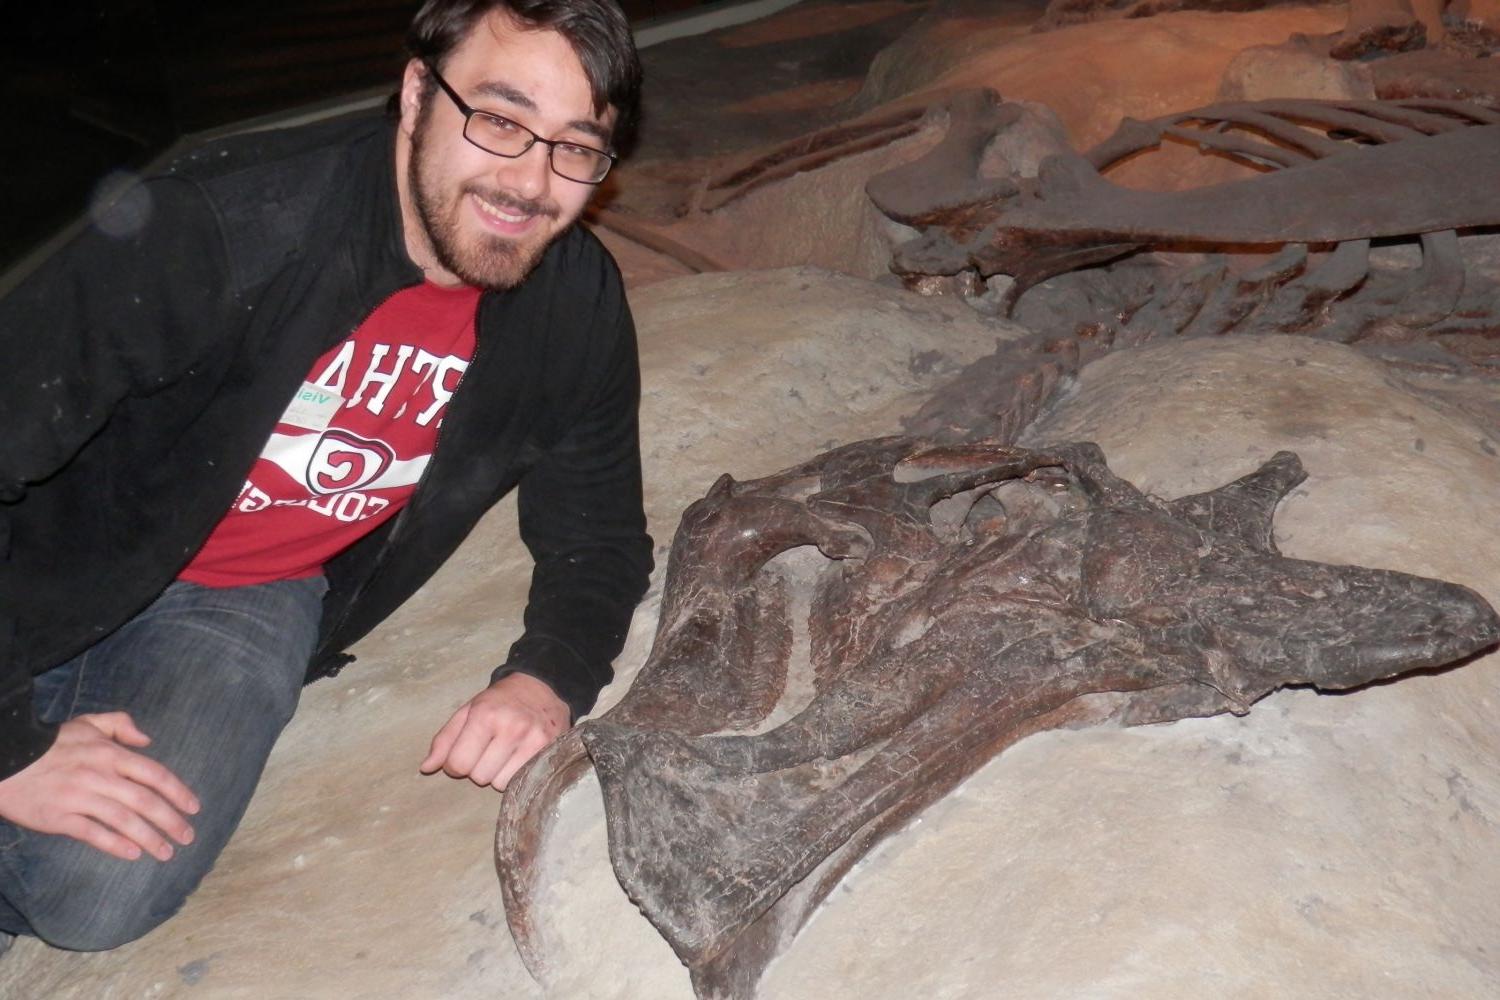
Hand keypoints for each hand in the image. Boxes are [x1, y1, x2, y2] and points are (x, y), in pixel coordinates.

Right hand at [0, 712, 198, 861]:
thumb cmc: (51, 743)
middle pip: (145, 801)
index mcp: (110, 754)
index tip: (194, 808)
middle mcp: (100, 776)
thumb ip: (120, 725)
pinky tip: (133, 853)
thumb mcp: (87, 723)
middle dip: (171, 821)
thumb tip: (147, 740)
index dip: (178, 792)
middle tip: (188, 837)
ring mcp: (80, 798)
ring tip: (166, 852)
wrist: (6, 759)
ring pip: (124, 820)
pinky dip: (115, 844)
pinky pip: (92, 833)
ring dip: (149, 838)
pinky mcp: (60, 818)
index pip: (155, 774)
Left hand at [420, 673, 568, 790]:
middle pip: (479, 777)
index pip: (458, 763)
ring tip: (505, 755)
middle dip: (478, 768)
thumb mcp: (468, 711)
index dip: (455, 764)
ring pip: (500, 784)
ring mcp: (533, 740)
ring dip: (497, 775)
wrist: (543, 687)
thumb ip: (445, 740)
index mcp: (485, 715)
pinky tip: (517, 759)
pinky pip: (521, 782)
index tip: (465, 754)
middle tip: (488, 751)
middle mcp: (510, 728)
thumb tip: (426, 768)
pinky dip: (515, 776)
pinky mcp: (548, 751)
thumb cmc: (500, 701)